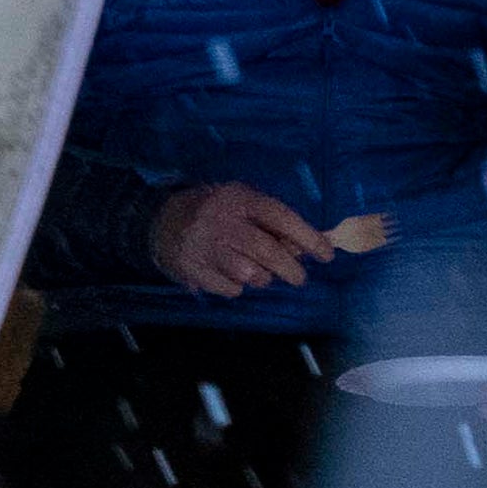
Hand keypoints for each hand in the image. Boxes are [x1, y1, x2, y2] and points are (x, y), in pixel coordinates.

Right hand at [148, 180, 327, 296]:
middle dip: (291, 269)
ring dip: (262, 277)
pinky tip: (228, 273)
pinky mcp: (194, 269)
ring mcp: (205, 246)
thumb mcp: (241, 203)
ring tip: (256, 270)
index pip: (281, 217)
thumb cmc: (214, 212)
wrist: (160, 221)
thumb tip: (304, 247)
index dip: (307, 237)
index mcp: (238, 198)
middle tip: (299, 278)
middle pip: (267, 252)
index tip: (326, 255)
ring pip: (250, 274)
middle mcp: (222, 220)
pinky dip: (237, 287)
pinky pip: (231, 289)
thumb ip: (271, 222)